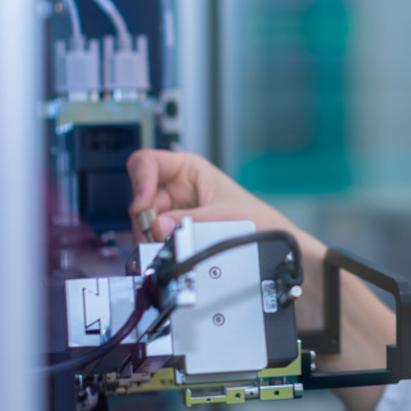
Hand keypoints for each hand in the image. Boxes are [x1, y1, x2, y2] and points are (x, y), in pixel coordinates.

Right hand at [126, 149, 291, 239]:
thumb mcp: (222, 216)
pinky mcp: (174, 228)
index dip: (140, 181)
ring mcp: (173, 208)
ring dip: (148, 233)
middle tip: (156, 233)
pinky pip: (153, 234)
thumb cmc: (255, 219)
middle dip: (145, 217)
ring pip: (143, 218)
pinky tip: (166, 248)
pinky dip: (155, 243)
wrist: (270, 244)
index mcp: (189, 169)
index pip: (147, 162)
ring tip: (164, 243)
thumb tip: (159, 226)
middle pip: (141, 195)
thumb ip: (189, 221)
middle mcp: (177, 186)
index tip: (143, 205)